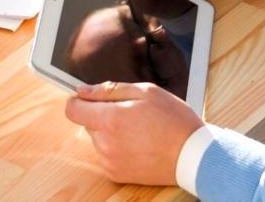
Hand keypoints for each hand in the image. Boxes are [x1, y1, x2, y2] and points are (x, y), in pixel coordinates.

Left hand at [65, 81, 203, 185]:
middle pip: (88, 123)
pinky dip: (118, 148)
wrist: (192, 155)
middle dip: (103, 115)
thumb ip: (109, 90)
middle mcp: (105, 143)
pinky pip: (107, 155)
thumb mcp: (146, 92)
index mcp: (109, 119)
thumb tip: (82, 91)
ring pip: (99, 139)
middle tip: (131, 113)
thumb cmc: (173, 119)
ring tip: (139, 130)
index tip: (91, 99)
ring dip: (111, 132)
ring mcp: (109, 161)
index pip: (72, 110)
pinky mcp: (117, 174)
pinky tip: (139, 144)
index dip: (80, 101)